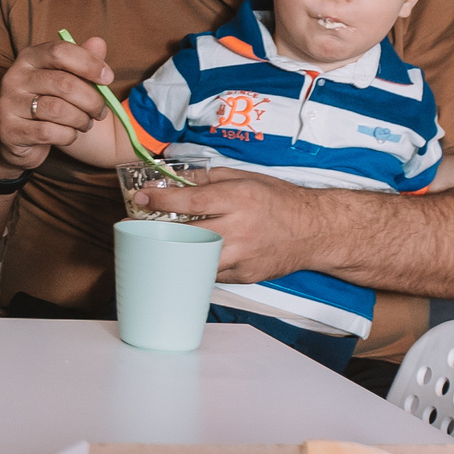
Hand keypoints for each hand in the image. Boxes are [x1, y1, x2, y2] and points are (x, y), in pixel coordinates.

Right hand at [0, 36, 115, 173]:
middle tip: (101, 111)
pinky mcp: (10, 130)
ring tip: (86, 123)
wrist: (16, 136)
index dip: (89, 63)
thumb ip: (81, 61)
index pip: (60, 51)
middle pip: (64, 83)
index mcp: (29, 58)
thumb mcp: (63, 78)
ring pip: (58, 110)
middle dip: (92, 100)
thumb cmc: (45, 101)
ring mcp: (9, 103)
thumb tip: (98, 43)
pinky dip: (68, 135)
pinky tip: (69, 134)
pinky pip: (49, 132)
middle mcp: (15, 77)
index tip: (107, 78)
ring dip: (81, 120)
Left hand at [130, 166, 313, 282]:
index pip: (193, 201)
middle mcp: (241, 228)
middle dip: (159, 231)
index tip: (141, 198)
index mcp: (240, 199)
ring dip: (175, 253)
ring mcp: (244, 255)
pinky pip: (212, 273)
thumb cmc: (279, 200)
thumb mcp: (246, 178)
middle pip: (190, 233)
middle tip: (137, 228)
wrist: (316, 230)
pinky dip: (198, 264)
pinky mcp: (247, 275)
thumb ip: (208, 178)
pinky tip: (187, 257)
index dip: (162, 200)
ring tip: (157, 246)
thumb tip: (173, 178)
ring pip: (197, 259)